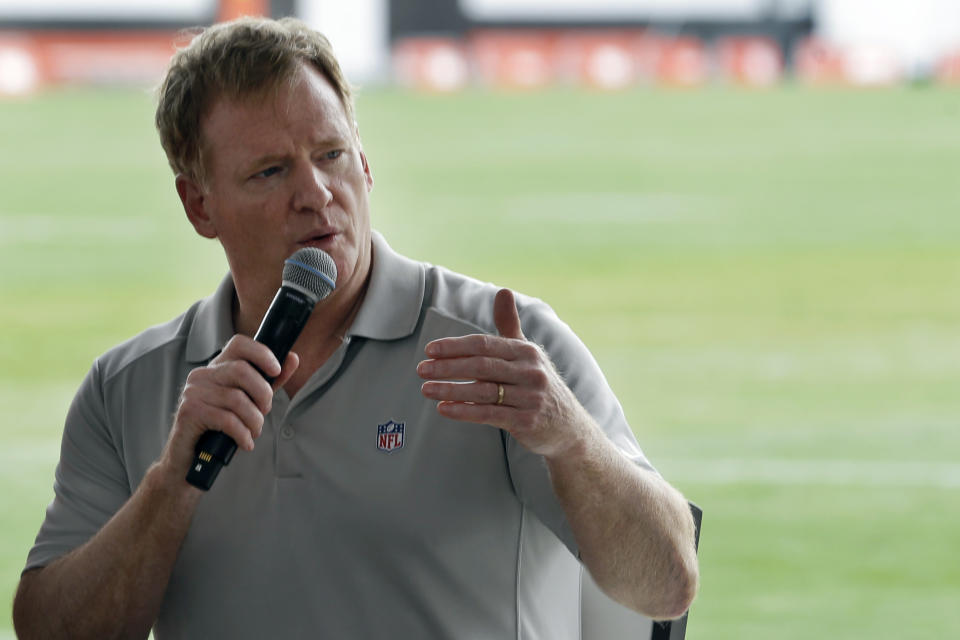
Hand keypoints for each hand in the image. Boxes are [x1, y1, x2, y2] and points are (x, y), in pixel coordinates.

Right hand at [160, 335, 298, 478]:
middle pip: (242, 371)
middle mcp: (202, 374)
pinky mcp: (189, 411)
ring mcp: (193, 392)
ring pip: (237, 399)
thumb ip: (269, 382)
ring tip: (253, 431)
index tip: (276, 371)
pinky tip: (245, 443)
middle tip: (264, 412)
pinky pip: (226, 419)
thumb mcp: (248, 403)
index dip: (262, 353)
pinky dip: (242, 434)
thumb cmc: (219, 429)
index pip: (239, 344)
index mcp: (217, 368)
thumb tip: (292, 358)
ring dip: (254, 420)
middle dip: (263, 394)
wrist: (189, 458)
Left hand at [417, 289, 590, 457]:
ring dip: (450, 390)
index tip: (430, 350)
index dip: (456, 346)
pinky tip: (444, 409)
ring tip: (426, 389)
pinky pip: (489, 414)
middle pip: (481, 366)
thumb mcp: (527, 354)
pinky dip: (464, 411)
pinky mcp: (527, 422)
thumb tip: (502, 291)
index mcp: (527, 352)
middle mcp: (531, 372)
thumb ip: (510, 325)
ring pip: (482, 391)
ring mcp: (530, 398)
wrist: (569, 427)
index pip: (485, 344)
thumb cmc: (539, 385)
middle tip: (420, 369)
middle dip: (448, 367)